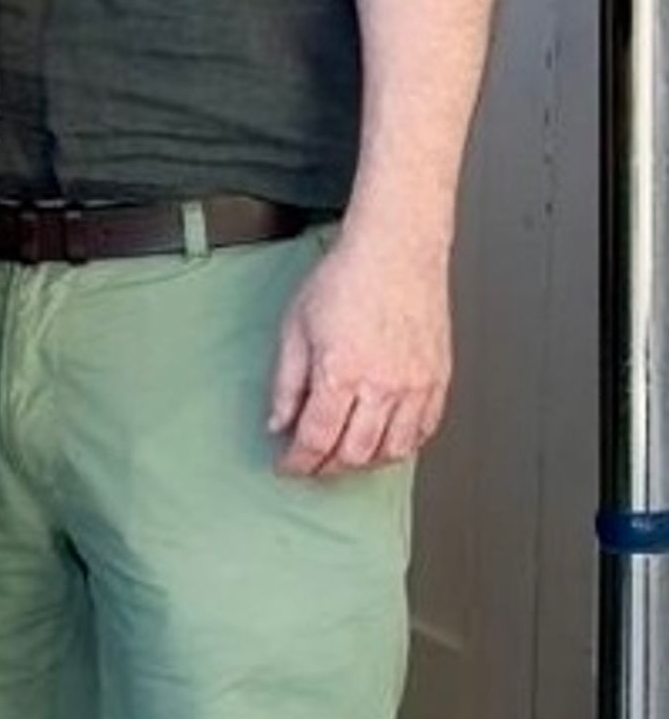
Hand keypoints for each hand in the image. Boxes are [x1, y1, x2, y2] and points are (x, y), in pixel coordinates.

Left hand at [268, 227, 453, 475]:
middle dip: (327, 467)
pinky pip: (424, 430)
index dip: (298, 462)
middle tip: (311, 463)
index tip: (288, 465)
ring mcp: (417, 384)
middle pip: (355, 454)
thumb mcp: (295, 329)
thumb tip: (279, 423)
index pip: (317, 439)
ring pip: (393, 450)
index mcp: (342, 373)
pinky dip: (401, 445)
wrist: (396, 251)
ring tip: (343, 455)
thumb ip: (286, 383)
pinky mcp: (438, 379)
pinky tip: (383, 441)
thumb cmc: (346, 279)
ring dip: (364, 463)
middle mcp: (384, 385)